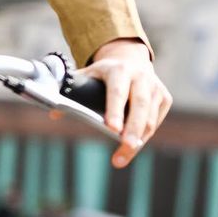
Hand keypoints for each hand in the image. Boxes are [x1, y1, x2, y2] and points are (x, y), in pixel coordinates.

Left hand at [81, 38, 170, 167]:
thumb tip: (54, 112)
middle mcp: (141, 76)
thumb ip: (71, 92)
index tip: (111, 129)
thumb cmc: (104, 74)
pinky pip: (155, 123)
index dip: (115, 110)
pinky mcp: (164, 98)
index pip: (117, 91)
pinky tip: (132, 146)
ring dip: (137, 140)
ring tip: (122, 157)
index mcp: (119, 69)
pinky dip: (143, 137)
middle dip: (133, 129)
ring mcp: (155, 87)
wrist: (130, 59)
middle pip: (140, 106)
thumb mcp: (86, 76)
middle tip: (124, 147)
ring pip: (150, 118)